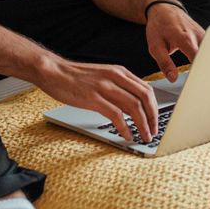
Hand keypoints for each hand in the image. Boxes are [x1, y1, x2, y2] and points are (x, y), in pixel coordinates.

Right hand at [32, 54, 158, 143]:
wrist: (54, 72)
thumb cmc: (76, 77)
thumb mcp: (103, 77)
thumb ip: (118, 88)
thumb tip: (132, 107)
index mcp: (120, 72)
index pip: (146, 89)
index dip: (154, 107)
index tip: (156, 120)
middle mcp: (116, 77)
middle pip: (145, 98)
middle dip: (153, 117)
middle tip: (154, 131)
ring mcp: (105, 87)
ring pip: (134, 107)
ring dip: (142, 125)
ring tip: (144, 136)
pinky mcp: (93, 98)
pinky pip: (116, 115)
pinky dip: (125, 128)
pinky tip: (126, 135)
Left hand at [144, 0, 204, 81]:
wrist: (163, 8)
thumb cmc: (158, 27)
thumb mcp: (155, 47)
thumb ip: (164, 63)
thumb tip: (173, 78)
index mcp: (185, 39)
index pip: (198, 60)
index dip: (200, 73)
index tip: (199, 83)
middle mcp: (197, 35)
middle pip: (209, 56)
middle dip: (209, 70)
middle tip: (207, 84)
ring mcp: (202, 33)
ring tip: (208, 76)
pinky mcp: (204, 34)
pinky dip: (209, 57)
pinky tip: (207, 65)